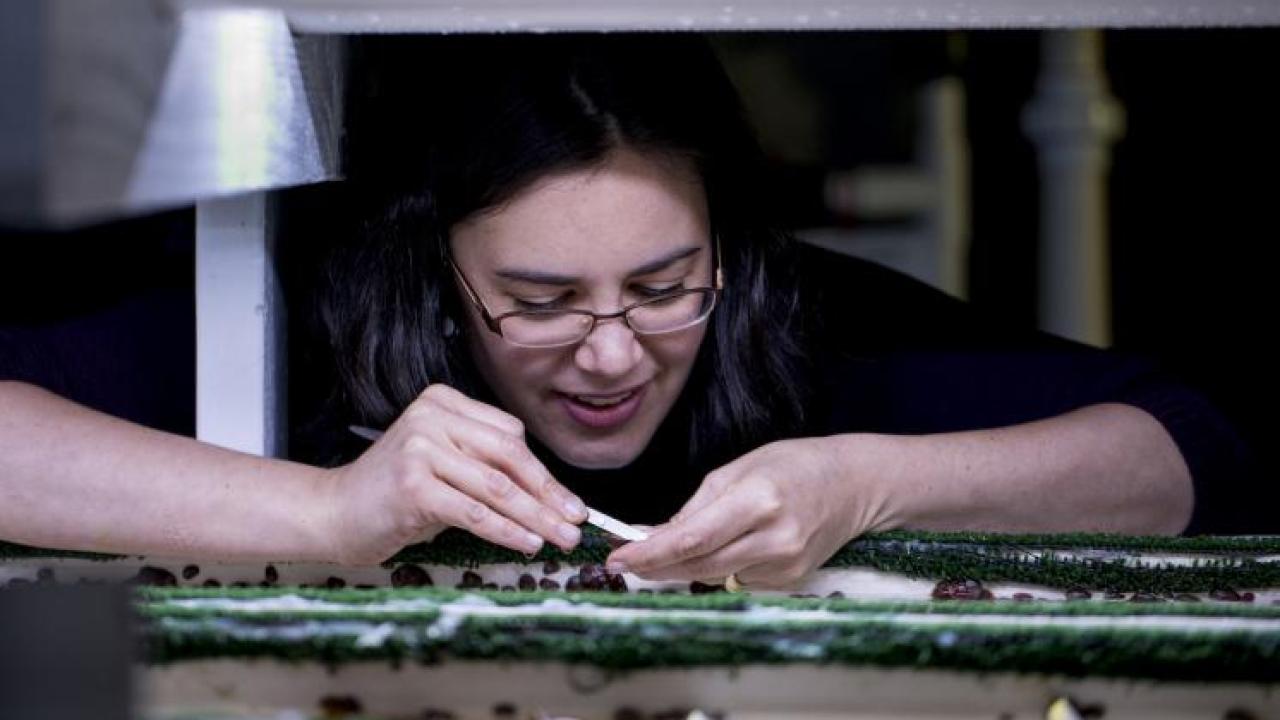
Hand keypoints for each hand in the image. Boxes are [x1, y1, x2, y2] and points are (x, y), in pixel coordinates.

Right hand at [320, 384, 586, 564]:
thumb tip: (551, 496)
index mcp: (444, 401)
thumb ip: (487, 467)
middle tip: (577, 522)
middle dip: (549, 495)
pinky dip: (506, 530)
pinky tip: (527, 544)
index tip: (569, 502)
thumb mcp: (445, 467)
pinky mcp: (413, 484)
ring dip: (536, 517)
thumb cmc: (394, 495)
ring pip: (497, 487)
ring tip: (561, 538)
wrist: (333, 513)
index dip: (545, 473)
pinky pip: (474, 511)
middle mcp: (433, 416)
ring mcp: (421, 447)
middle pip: (509, 458)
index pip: (510, 436)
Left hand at [605, 437, 894, 587]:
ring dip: (684, 566)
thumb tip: (658, 534)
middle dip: (657, 565)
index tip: (619, 557)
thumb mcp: (740, 468)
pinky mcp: (792, 580)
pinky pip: (738, 578)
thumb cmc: (795, 465)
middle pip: (698, 564)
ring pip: (714, 576)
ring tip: (669, 549)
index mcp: (757, 499)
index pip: (693, 537)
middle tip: (627, 559)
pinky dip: (720, 566)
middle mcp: (774, 537)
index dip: (651, 553)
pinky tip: (728, 546)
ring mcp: (786, 564)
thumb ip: (698, 504)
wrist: (855, 484)